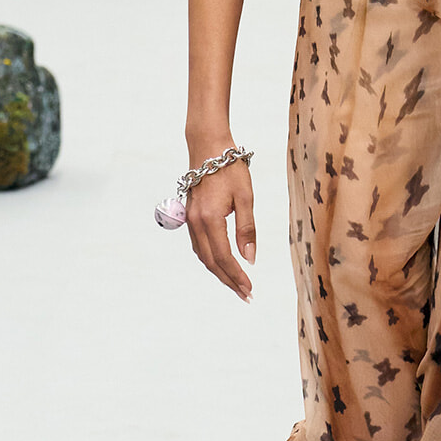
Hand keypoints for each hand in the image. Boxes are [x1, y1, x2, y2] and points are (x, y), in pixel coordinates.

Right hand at [185, 161, 256, 300]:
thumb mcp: (245, 197)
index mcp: (210, 219)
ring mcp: (190, 220)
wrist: (207, 146)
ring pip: (202, 255)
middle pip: (211, 261)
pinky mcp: (190, 216)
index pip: (223, 257)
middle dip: (228, 280)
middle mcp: (196, 223)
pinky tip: (220, 263)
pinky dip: (210, 259)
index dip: (236, 276)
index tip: (249, 289)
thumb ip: (247, 228)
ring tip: (236, 284)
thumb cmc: (229, 168)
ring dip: (218, 272)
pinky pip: (198, 245)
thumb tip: (250, 258)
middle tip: (245, 294)